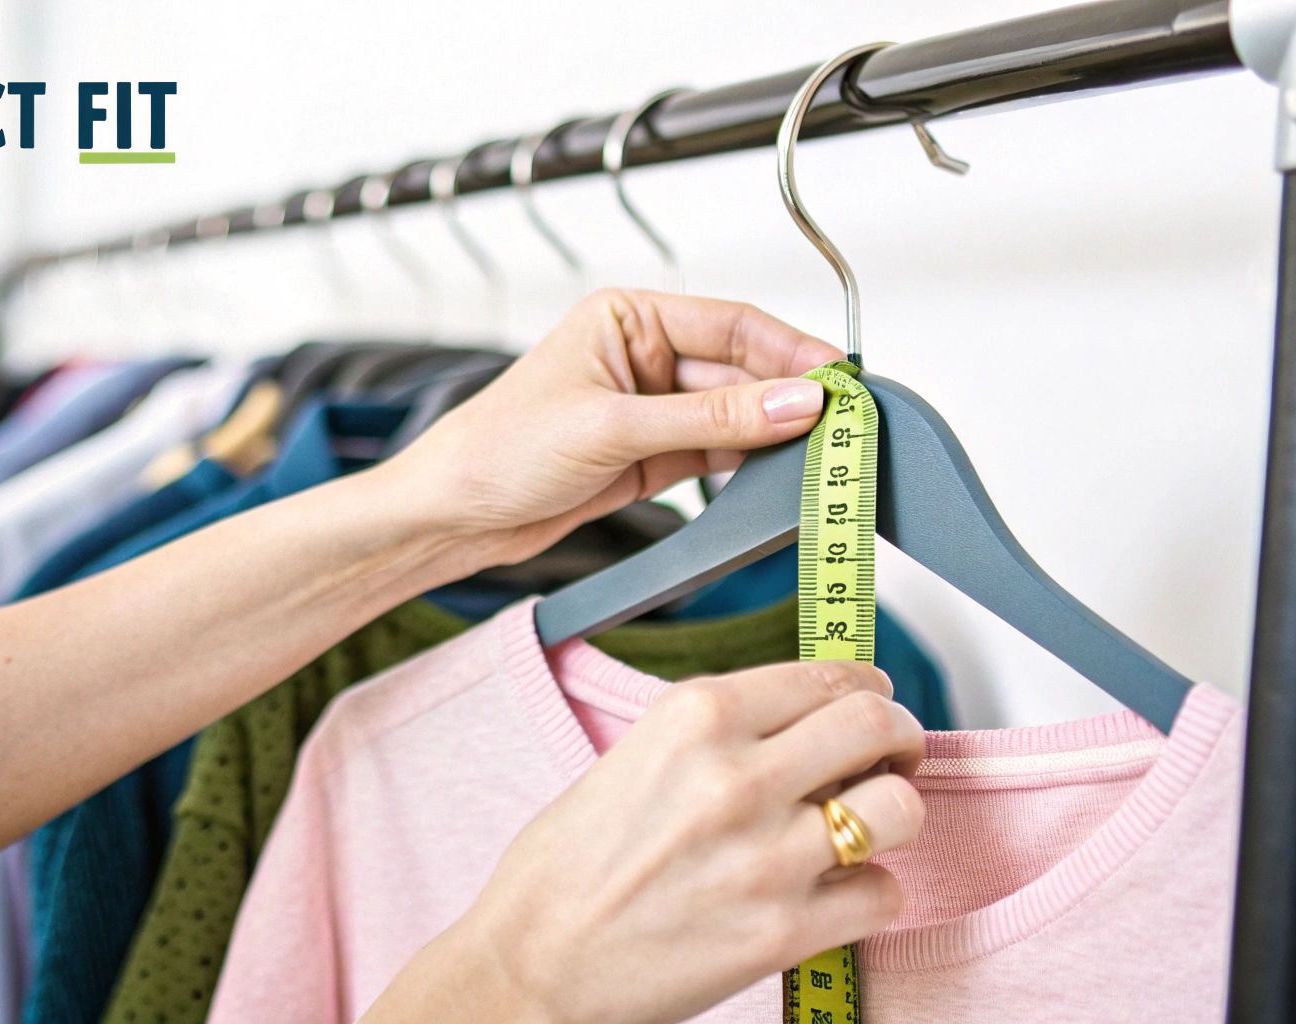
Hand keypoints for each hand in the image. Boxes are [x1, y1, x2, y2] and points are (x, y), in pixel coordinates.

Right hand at [372, 660, 924, 1023]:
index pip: (828, 676)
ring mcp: (765, 856)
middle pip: (877, 725)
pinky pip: (882, 894)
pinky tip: (833, 893)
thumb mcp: (636, 755)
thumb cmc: (567, 866)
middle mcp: (736, 776)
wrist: (531, 962)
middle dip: (900, 737)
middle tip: (891, 756)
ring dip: (892, 815)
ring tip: (864, 828)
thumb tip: (805, 719)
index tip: (871, 704)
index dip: (866, 690)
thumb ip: (721, 733)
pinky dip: (869, 893)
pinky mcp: (781, 932)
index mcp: (695, 717)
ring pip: (899, 808)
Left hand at [387, 289, 842, 565]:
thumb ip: (711, 420)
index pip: (731, 324)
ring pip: (735, 416)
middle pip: (741, 371)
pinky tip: (777, 476)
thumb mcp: (613, 428)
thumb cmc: (498, 449)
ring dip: (773, 436)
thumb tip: (793, 402)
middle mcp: (643, 356)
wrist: (452, 516)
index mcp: (628, 318)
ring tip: (819, 455)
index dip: (791, 350)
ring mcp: (650, 409)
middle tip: (843, 425)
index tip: (839, 378)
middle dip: (789, 398)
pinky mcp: (651, 457)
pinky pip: (718, 455)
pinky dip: (749, 466)